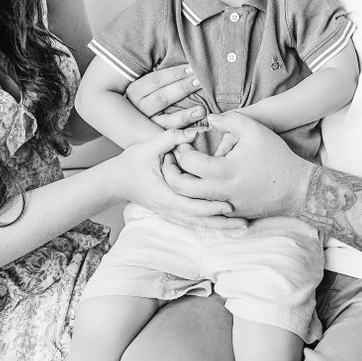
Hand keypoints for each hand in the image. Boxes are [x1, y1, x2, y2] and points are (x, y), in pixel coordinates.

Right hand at [114, 127, 237, 228]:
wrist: (115, 180)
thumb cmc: (131, 163)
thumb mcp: (147, 147)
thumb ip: (169, 139)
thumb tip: (192, 133)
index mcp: (164, 195)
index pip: (190, 206)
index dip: (210, 207)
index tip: (229, 205)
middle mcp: (168, 208)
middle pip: (199, 221)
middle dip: (222, 223)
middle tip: (246, 223)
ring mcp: (170, 213)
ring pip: (198, 225)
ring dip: (220, 227)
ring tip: (243, 227)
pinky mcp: (173, 212)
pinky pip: (194, 222)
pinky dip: (212, 224)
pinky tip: (228, 224)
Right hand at [125, 65, 204, 129]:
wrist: (134, 126)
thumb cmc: (148, 97)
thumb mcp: (147, 85)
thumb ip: (161, 76)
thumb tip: (185, 62)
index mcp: (135, 91)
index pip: (156, 80)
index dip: (175, 73)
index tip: (192, 68)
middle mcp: (138, 108)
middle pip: (163, 97)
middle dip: (183, 88)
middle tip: (201, 81)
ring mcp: (147, 125)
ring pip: (167, 119)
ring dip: (186, 114)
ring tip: (202, 110)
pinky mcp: (155, 138)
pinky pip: (170, 135)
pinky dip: (185, 132)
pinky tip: (198, 130)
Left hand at [167, 113, 314, 219]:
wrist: (298, 189)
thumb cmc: (276, 157)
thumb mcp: (255, 130)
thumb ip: (229, 119)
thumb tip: (208, 118)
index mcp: (223, 172)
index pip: (187, 162)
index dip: (180, 149)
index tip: (182, 141)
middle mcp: (220, 193)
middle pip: (180, 187)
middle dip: (170, 172)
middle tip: (171, 159)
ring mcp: (225, 207)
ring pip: (189, 202)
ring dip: (180, 186)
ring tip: (180, 170)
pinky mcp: (231, 214)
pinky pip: (205, 208)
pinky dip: (196, 198)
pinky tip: (198, 184)